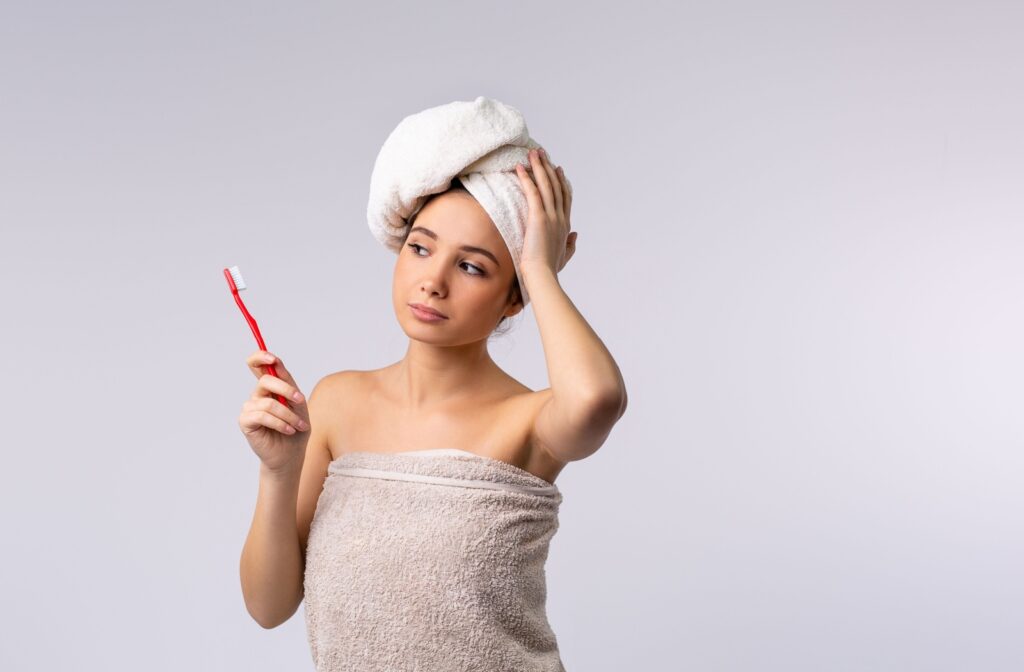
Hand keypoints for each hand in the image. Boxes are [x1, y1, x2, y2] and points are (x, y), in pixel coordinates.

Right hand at [237, 350, 310, 474]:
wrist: (291, 453)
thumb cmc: (296, 427)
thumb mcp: (298, 403)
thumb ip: (288, 383)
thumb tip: (276, 363)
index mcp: (270, 387)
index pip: (257, 365)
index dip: (260, 357)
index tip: (272, 358)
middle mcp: (257, 395)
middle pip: (266, 381)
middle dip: (286, 390)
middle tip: (300, 401)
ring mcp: (250, 408)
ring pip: (268, 403)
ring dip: (289, 415)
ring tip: (299, 426)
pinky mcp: (246, 422)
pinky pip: (262, 416)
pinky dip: (280, 423)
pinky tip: (289, 430)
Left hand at [515, 147, 576, 275]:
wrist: (542, 275)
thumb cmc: (550, 269)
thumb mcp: (564, 256)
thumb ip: (571, 245)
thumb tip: (576, 235)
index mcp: (565, 225)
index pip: (565, 197)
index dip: (561, 181)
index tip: (557, 169)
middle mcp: (560, 217)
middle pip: (556, 186)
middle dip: (549, 167)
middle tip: (542, 153)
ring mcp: (551, 216)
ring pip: (546, 185)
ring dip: (539, 166)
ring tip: (532, 153)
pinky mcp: (539, 217)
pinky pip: (533, 192)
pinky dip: (527, 178)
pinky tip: (520, 167)